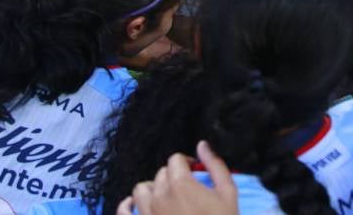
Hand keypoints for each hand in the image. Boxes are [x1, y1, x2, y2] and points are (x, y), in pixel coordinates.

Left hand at [122, 141, 237, 214]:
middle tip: (186, 189)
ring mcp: (147, 213)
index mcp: (180, 183)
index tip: (194, 170)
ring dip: (152, 188)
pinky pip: (124, 212)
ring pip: (141, 189)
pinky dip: (127, 206)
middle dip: (173, 176)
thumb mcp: (228, 193)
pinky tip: (133, 205)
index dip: (186, 162)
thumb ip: (215, 165)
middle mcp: (159, 195)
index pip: (175, 160)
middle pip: (161, 174)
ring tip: (164, 196)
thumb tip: (203, 145)